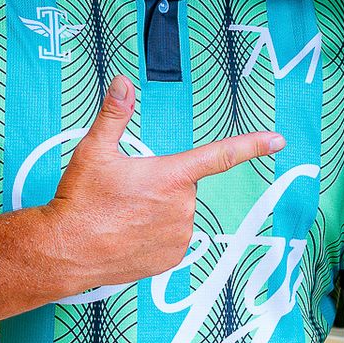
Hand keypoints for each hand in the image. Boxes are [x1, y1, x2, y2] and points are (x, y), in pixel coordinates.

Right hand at [43, 75, 282, 292]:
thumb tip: (123, 84)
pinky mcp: (171, 258)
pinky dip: (153, 235)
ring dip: (156, 211)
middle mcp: (182, 207)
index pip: (220, 155)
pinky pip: (170, 239)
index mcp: (172, 176)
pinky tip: (128, 235)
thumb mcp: (94, 151)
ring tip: (122, 217)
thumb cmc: (81, 201)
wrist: (66, 250)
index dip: (251, 145)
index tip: (277, 140)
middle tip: (126, 194)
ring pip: (176, 213)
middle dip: (160, 186)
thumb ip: (114, 114)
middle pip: (182, 187)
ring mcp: (179, 236)